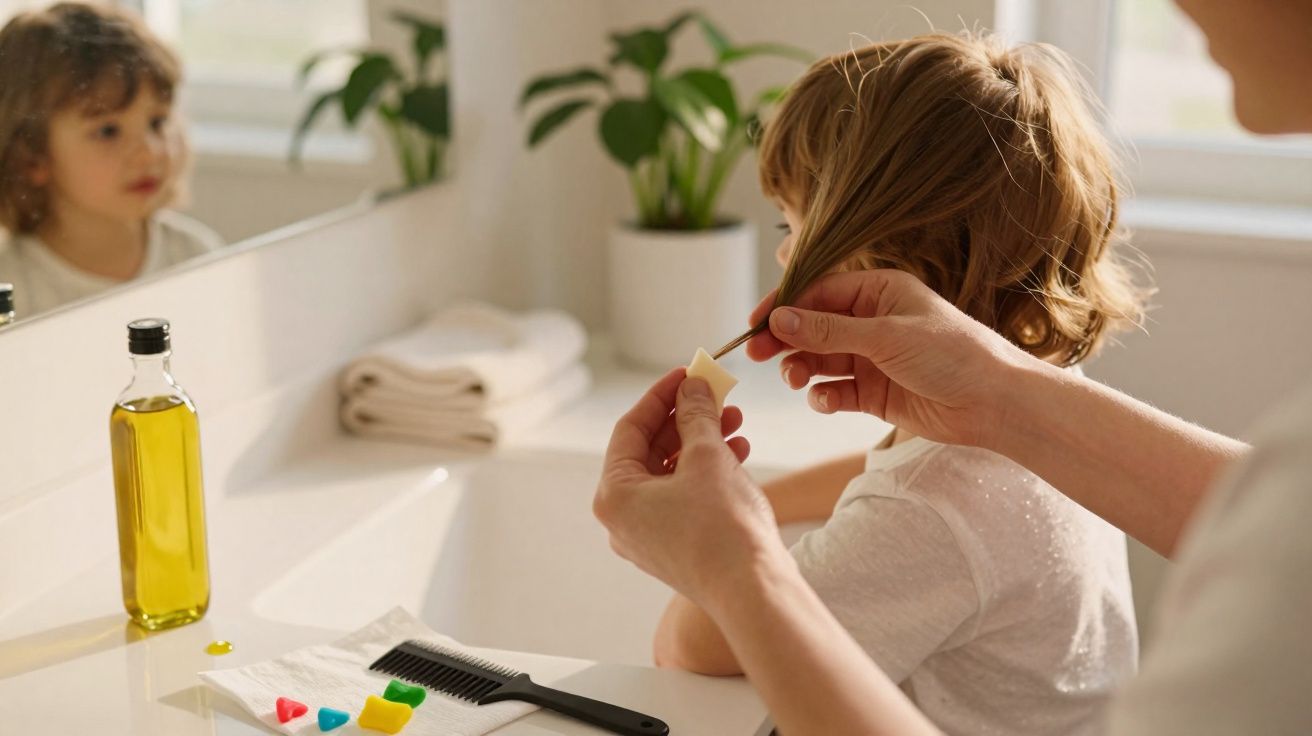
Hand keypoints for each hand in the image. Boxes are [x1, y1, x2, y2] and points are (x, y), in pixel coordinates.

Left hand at [594, 369, 782, 604]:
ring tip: (736, 422)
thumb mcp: (708, 456)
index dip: (661, 396)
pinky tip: (739, 454)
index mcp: (614, 496)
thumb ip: (696, 415)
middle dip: (687, 419)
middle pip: (649, 451)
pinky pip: (683, 498)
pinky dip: (706, 473)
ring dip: (701, 443)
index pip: (630, 429)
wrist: (753, 591)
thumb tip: (692, 388)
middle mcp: (622, 520)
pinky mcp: (674, 549)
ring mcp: (647, 538)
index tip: (686, 373)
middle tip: (717, 395)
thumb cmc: (723, 526)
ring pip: (670, 474)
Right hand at [746, 269, 1033, 447]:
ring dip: (802, 369)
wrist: (993, 404)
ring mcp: (871, 358)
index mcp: (879, 291)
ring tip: (796, 379)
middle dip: (786, 340)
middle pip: (813, 327)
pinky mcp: (874, 392)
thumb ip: (829, 331)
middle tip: (756, 355)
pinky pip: (835, 390)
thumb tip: (779, 319)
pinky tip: (825, 400)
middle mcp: (872, 321)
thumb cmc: (952, 354)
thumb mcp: (886, 336)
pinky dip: (824, 396)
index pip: (818, 292)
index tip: (756, 324)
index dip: (785, 306)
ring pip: (820, 360)